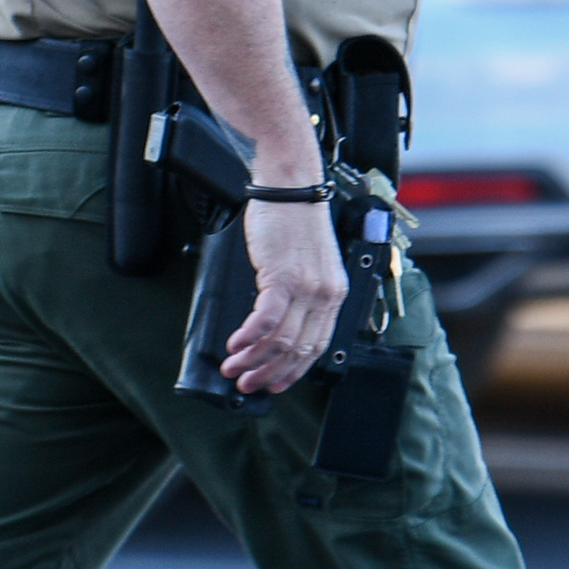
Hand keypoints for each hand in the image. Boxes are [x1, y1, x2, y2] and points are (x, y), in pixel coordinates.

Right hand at [222, 196, 346, 392]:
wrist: (290, 185)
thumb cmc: (295, 219)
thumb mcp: (310, 263)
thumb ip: (303, 293)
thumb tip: (279, 325)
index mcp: (335, 294)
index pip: (318, 346)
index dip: (295, 371)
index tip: (276, 383)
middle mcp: (325, 294)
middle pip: (298, 350)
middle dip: (270, 373)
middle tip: (248, 383)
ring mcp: (306, 287)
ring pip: (280, 340)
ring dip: (253, 360)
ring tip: (233, 368)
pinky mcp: (283, 277)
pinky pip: (266, 320)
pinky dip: (248, 338)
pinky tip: (235, 344)